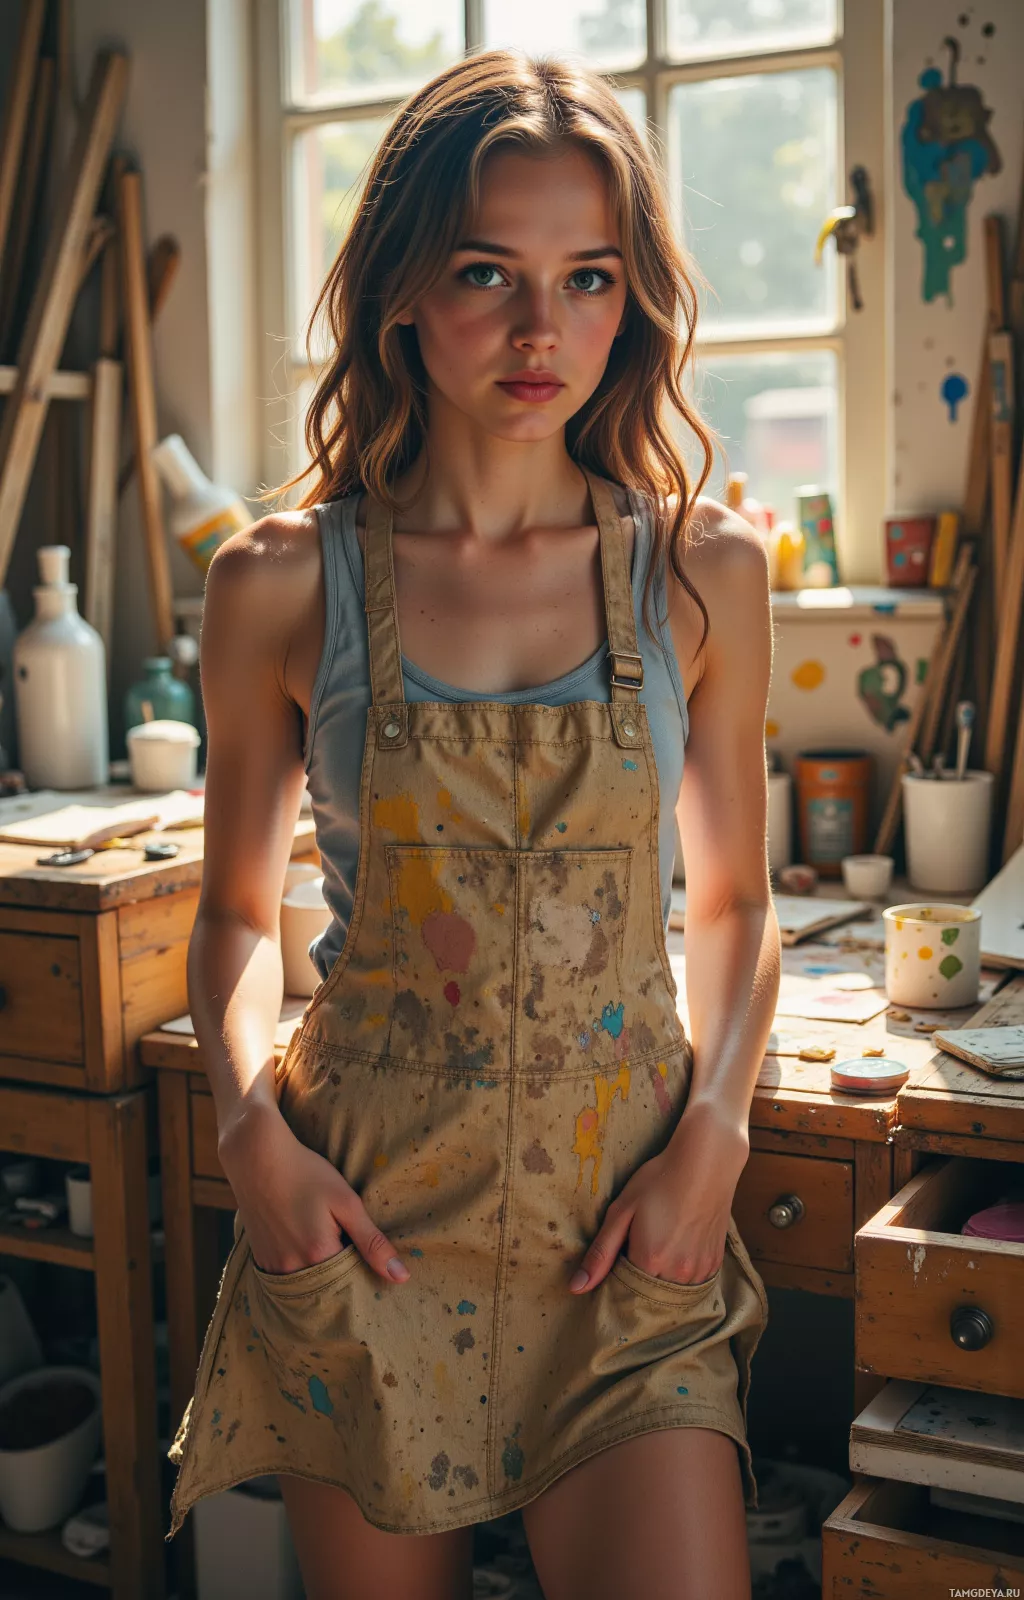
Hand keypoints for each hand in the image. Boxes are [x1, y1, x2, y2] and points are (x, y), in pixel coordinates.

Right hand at [218, 1100, 409, 1283]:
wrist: (257, 1157)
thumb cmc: (305, 1173)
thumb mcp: (346, 1202)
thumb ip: (372, 1242)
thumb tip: (401, 1277)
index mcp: (319, 1255)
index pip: (352, 1283)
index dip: (363, 1271)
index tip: (368, 1255)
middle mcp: (293, 1269)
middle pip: (327, 1287)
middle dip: (341, 1274)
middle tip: (346, 1242)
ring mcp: (273, 1266)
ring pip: (307, 1283)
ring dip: (319, 1269)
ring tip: (323, 1239)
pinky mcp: (261, 1259)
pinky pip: (287, 1276)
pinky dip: (299, 1266)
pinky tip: (302, 1240)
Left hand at [568, 1106, 748, 1292]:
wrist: (706, 1162)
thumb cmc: (659, 1180)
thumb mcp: (622, 1210)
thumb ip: (600, 1252)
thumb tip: (576, 1287)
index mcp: (650, 1260)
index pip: (624, 1291)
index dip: (617, 1278)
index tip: (618, 1256)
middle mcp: (677, 1273)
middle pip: (649, 1296)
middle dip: (639, 1281)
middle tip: (638, 1247)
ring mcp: (699, 1270)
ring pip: (672, 1292)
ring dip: (661, 1279)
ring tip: (659, 1244)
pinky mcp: (714, 1264)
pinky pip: (692, 1283)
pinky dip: (680, 1274)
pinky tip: (677, 1247)